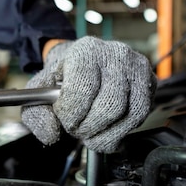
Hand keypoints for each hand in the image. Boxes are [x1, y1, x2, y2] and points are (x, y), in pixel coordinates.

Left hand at [21, 36, 155, 152]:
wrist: (81, 62)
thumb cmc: (63, 77)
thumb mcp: (40, 90)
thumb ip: (36, 113)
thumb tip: (50, 134)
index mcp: (86, 50)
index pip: (83, 89)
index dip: (71, 114)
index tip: (65, 120)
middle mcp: (116, 54)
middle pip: (109, 105)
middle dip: (89, 127)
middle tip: (77, 130)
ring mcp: (136, 67)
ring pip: (129, 113)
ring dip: (106, 133)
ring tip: (90, 134)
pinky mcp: (150, 82)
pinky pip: (141, 115)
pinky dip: (121, 132)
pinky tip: (107, 132)